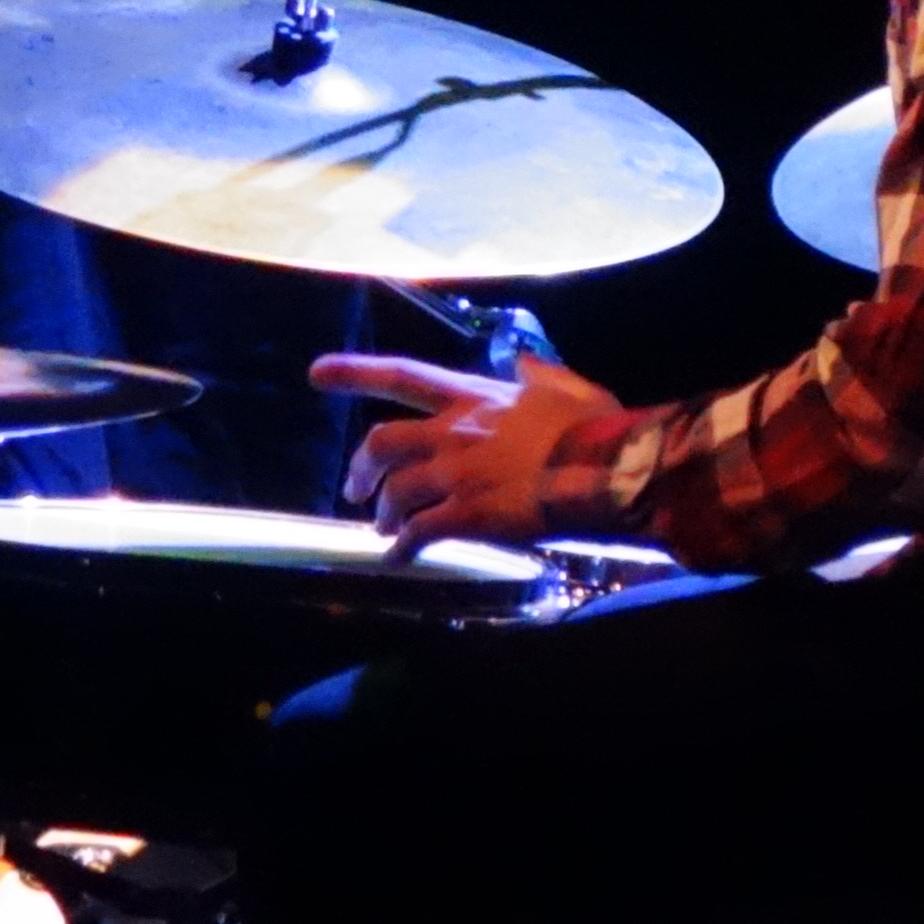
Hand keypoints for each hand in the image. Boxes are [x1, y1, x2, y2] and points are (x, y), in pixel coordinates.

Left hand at [314, 348, 621, 550]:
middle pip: (382, 444)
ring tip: (387, 532)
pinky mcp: (468, 514)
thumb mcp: (567, 387)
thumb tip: (522, 363)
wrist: (607, 467)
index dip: (354, 373)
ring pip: (397, 492)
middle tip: (356, 491)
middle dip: (362, 470)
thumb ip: (538, 375)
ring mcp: (457, 474)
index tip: (315, 374)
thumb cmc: (596, 427)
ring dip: (385, 514)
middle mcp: (455, 432)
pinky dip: (404, 548)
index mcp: (475, 397)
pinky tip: (402, 560)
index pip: (402, 376)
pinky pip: (420, 533)